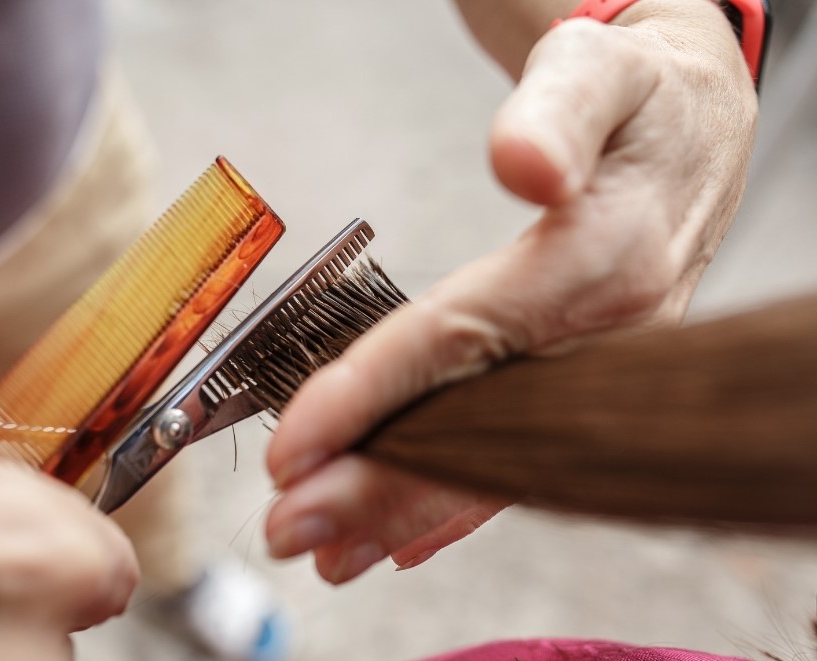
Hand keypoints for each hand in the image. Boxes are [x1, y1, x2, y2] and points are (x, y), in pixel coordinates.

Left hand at [265, 0, 756, 583]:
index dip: (373, 394)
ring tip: (330, 553)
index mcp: (601, 257)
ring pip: (495, 458)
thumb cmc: (633, 98)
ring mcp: (600, 370)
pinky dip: (462, 502)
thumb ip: (559, 112)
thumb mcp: (598, 70)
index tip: (294, 445)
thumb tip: (525, 166)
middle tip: (289, 528)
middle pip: (473, 425)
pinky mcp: (590, 384)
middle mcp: (605, 335)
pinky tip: (408, 540)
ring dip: (408, 512)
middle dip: (377, 484)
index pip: (462, 340)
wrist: (694, 135)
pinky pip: (525, 456)